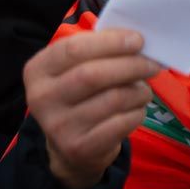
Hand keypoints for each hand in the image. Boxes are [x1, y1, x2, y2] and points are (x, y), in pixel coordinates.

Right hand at [22, 29, 160, 188]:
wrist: (69, 147)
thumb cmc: (78, 95)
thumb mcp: (75, 69)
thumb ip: (98, 51)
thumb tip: (135, 40)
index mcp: (37, 70)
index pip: (74, 49)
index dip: (110, 42)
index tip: (138, 40)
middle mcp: (41, 98)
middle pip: (93, 75)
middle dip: (130, 66)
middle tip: (152, 64)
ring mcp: (58, 126)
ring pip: (112, 99)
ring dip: (138, 91)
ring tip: (145, 89)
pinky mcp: (79, 148)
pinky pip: (120, 123)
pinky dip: (137, 112)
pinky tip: (137, 108)